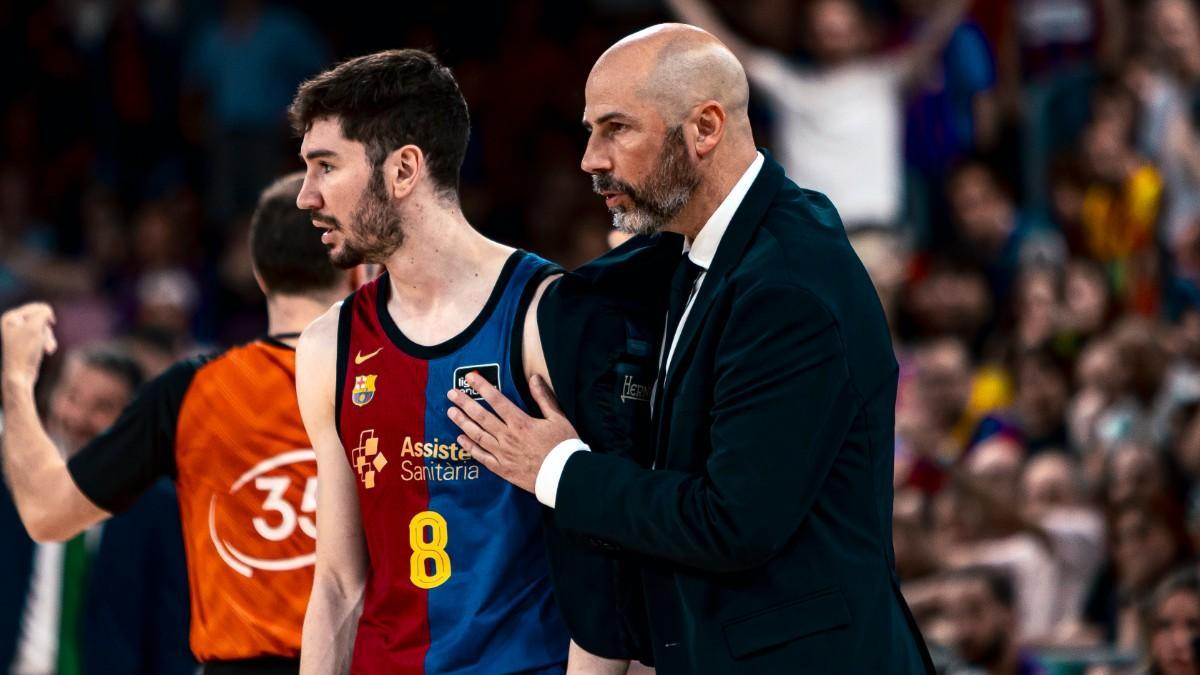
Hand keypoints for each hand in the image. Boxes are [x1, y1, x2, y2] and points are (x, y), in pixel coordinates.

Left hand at [1, 303, 56, 388]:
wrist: (19, 375)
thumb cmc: (24, 352)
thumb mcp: (35, 328)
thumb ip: (42, 313)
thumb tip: (47, 311)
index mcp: (10, 317)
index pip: (38, 307)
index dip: (47, 317)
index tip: (50, 326)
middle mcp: (12, 324)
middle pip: (41, 319)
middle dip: (47, 330)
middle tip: (45, 342)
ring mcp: (19, 333)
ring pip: (43, 329)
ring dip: (48, 338)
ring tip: (47, 349)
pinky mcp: (25, 343)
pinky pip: (41, 337)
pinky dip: (46, 343)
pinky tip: (46, 351)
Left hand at [446, 373, 577, 493]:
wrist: (564, 477)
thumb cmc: (563, 446)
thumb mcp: (558, 419)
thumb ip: (544, 398)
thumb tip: (534, 378)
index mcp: (521, 423)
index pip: (497, 400)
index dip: (482, 387)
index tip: (470, 377)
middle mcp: (508, 437)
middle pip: (481, 416)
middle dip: (465, 403)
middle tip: (451, 393)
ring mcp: (503, 454)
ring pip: (478, 435)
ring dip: (462, 422)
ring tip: (450, 412)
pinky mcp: (502, 469)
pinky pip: (481, 457)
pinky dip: (469, 448)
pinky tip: (460, 439)